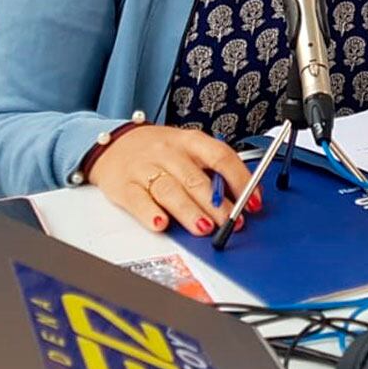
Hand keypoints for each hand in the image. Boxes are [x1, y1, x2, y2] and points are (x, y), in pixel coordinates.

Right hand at [88, 124, 259, 235]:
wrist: (115, 144)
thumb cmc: (160, 150)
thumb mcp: (190, 149)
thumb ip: (215, 169)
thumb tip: (246, 196)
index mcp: (190, 141)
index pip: (220, 157)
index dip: (240, 180)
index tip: (252, 201)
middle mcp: (168, 152)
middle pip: (195, 178)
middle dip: (216, 204)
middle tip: (231, 221)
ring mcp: (145, 168)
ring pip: (169, 190)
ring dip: (189, 211)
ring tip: (204, 227)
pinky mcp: (124, 185)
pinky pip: (138, 199)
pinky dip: (149, 213)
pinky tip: (161, 223)